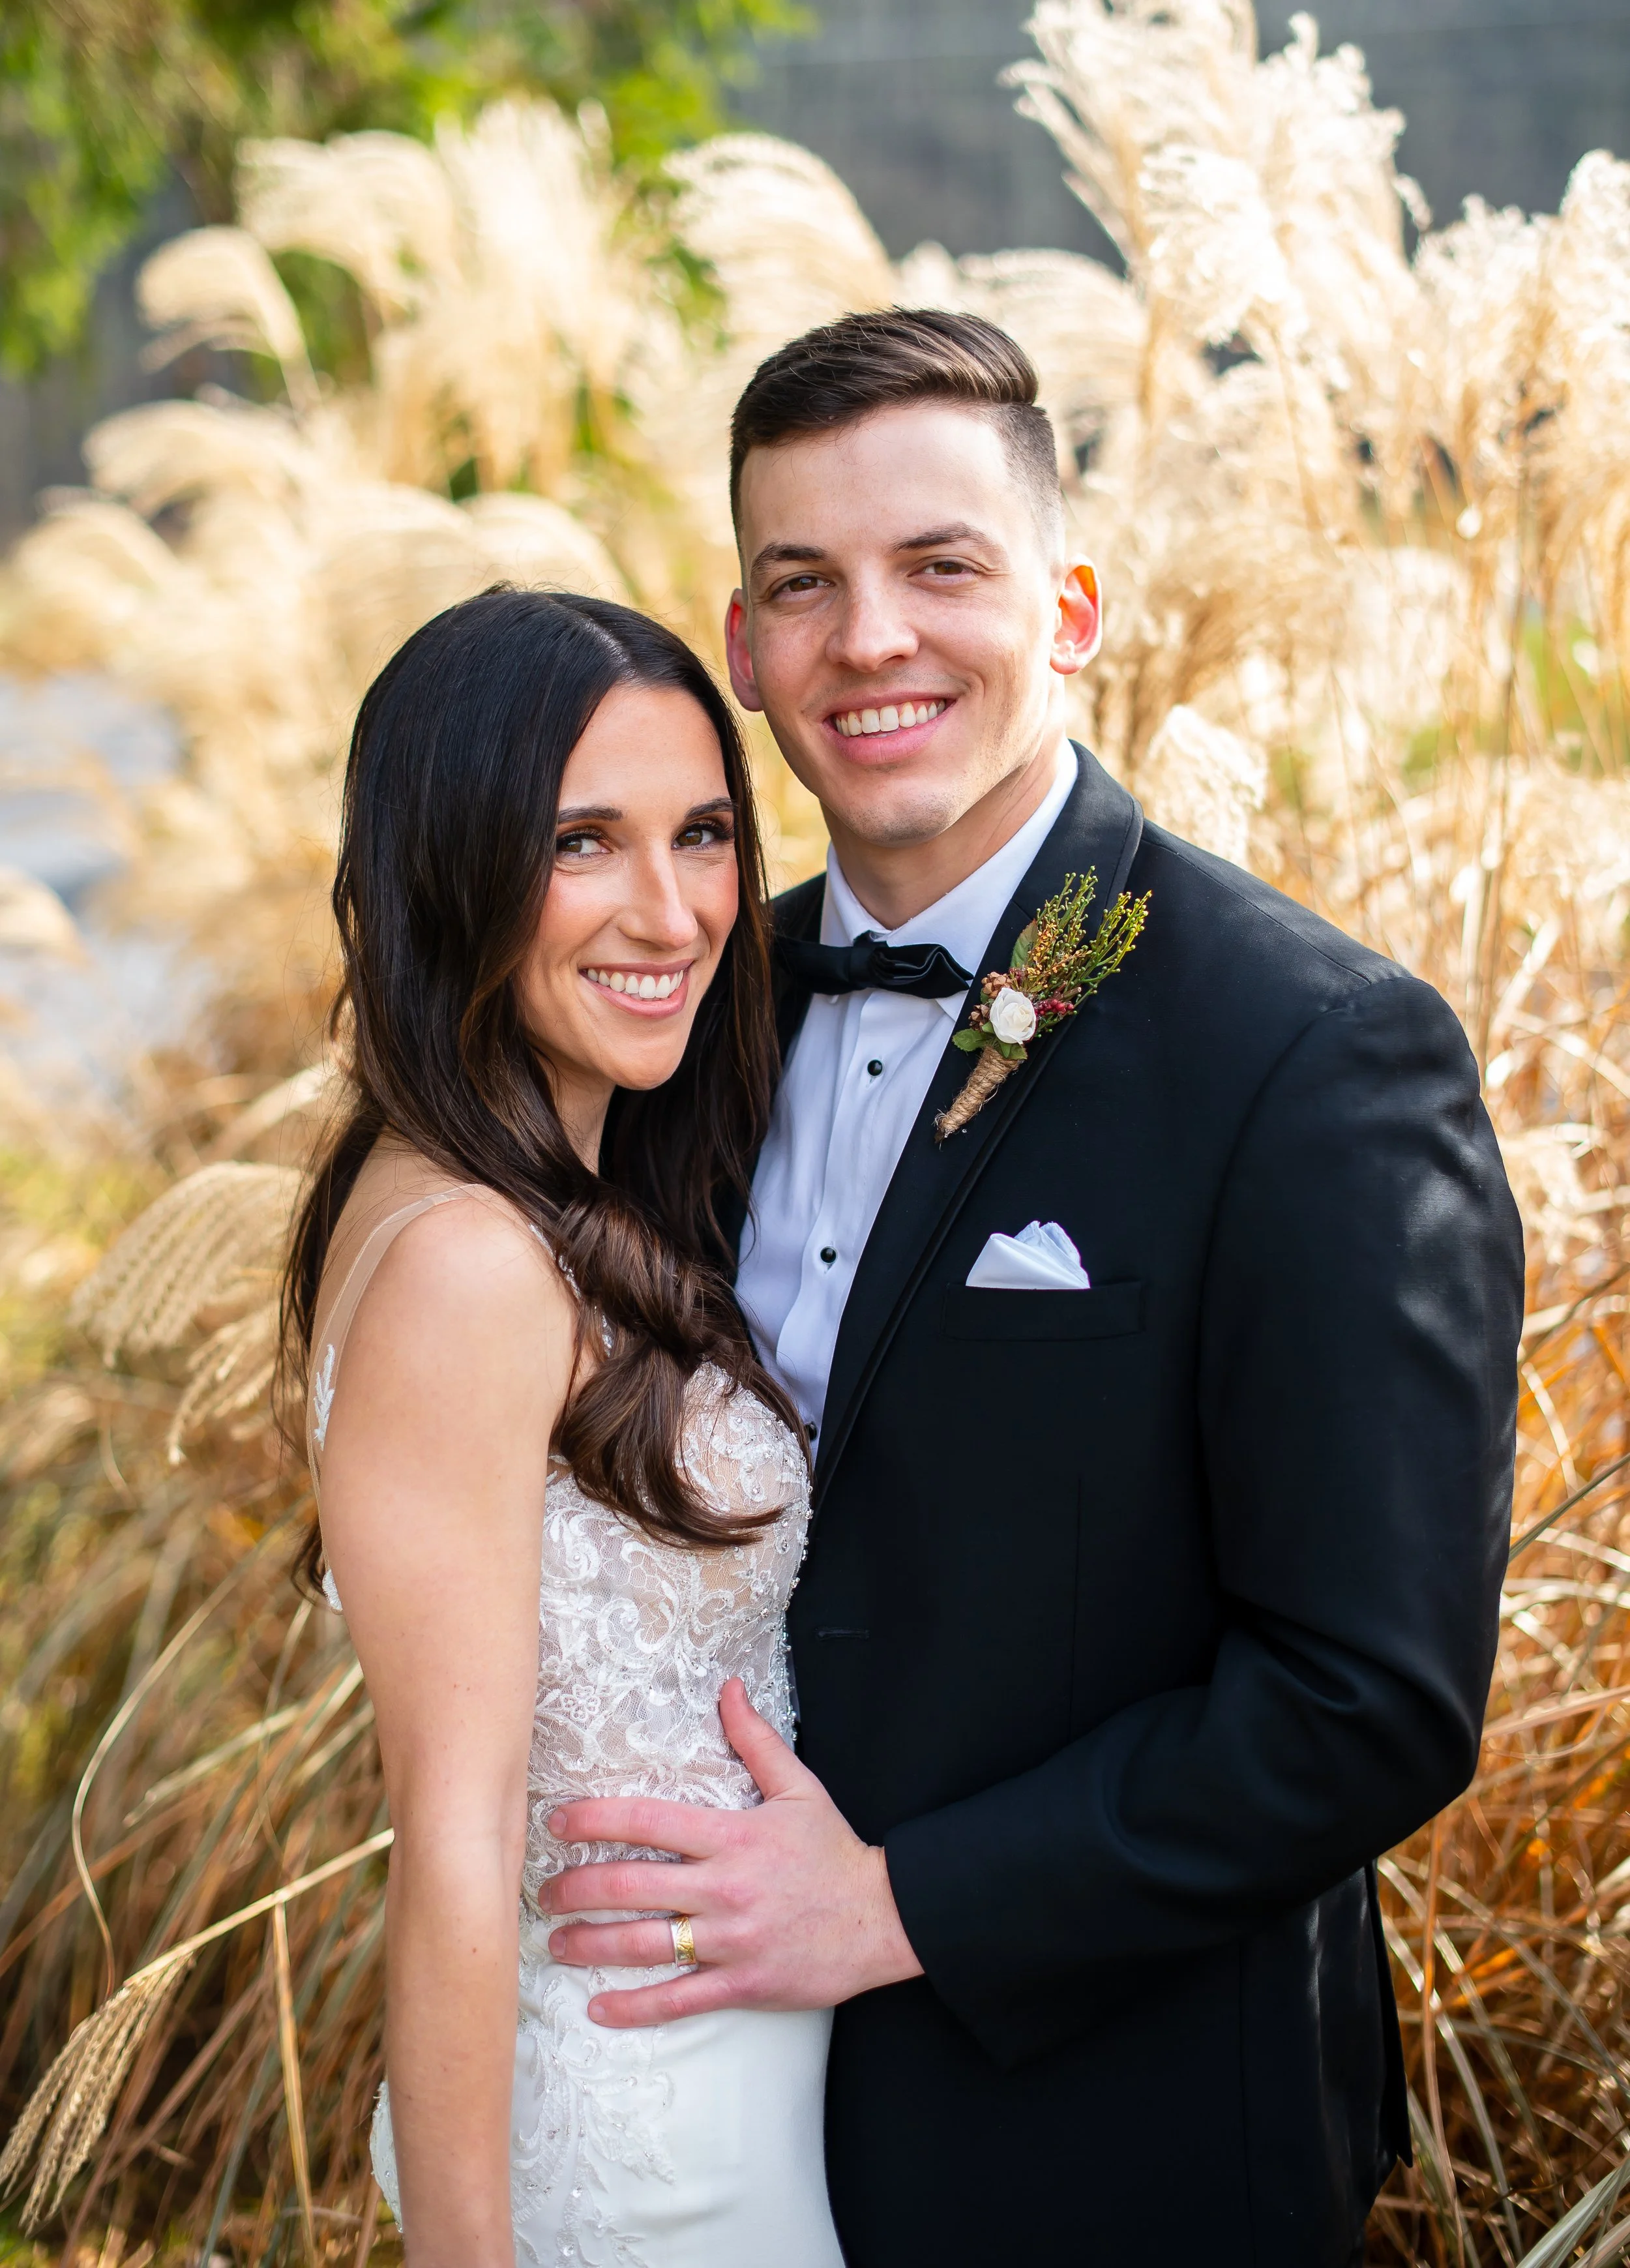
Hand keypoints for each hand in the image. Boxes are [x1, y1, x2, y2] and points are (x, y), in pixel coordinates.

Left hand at [538, 1677, 923, 2025]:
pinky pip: (679, 2000)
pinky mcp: (742, 1985)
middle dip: (577, 1888)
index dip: (595, 1820)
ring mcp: (731, 1941)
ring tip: (556, 1942)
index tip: (557, 1823)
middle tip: (542, 1891)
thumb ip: (755, 1740)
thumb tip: (727, 1689)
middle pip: (632, 1885)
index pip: (648, 1821)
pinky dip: (635, 2007)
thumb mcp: (799, 1787)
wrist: (881, 1919)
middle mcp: (724, 1888)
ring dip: (591, 1945)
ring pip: (645, 1945)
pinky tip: (599, 2006)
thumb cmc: (833, 1851)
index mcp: (731, 1835)